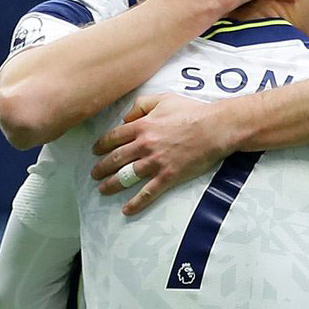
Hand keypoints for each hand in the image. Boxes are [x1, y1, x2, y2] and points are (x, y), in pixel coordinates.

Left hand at [91, 93, 234, 215]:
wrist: (214, 127)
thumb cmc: (192, 111)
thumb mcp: (163, 99)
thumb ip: (141, 105)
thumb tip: (126, 117)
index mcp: (142, 126)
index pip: (114, 137)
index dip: (101, 145)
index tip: (95, 151)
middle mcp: (144, 145)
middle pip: (115, 158)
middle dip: (101, 168)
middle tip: (94, 174)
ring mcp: (155, 162)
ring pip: (126, 176)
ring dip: (112, 184)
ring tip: (103, 190)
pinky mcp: (168, 176)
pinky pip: (147, 193)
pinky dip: (136, 203)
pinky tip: (126, 209)